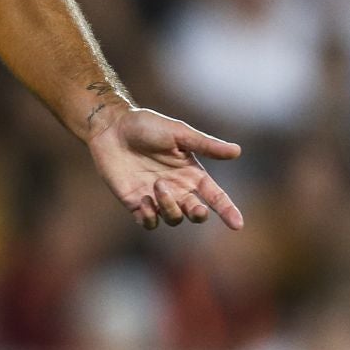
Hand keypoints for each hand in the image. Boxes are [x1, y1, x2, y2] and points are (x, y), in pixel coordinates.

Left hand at [85, 107, 243, 230]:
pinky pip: (149, 222)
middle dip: (198, 214)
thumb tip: (237, 151)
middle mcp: (177, 189)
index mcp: (192, 174)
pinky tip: (144, 200)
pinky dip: (150, 217)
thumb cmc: (146, 125)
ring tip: (157, 185)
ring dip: (169, 206)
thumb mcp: (179, 132)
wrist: (112, 127)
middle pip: (196, 213)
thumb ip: (206, 145)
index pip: (215, 197)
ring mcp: (156, 198)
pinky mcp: (136, 203)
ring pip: (174, 219)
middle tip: (194, 206)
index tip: (238, 224)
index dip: (228, 210)